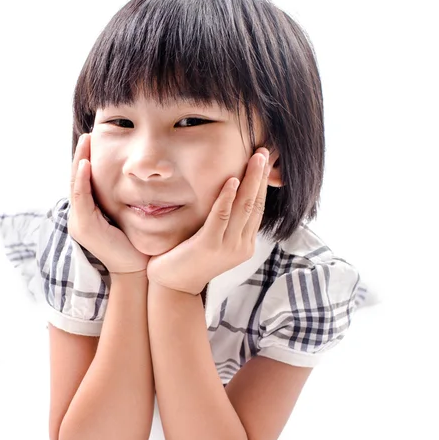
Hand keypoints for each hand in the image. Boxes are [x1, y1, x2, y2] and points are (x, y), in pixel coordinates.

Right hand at [67, 134, 149, 273]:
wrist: (137, 270)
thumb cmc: (137, 245)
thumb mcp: (129, 216)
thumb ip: (126, 201)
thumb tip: (136, 181)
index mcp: (89, 214)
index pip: (85, 183)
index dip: (87, 161)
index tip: (94, 141)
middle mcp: (80, 217)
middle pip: (77, 180)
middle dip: (82, 156)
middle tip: (88, 135)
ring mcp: (80, 222)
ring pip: (76, 186)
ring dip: (80, 162)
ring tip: (85, 142)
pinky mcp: (85, 227)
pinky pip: (81, 198)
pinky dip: (82, 180)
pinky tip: (86, 164)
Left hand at [146, 148, 270, 294]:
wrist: (172, 287)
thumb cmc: (189, 259)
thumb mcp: (213, 239)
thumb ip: (224, 222)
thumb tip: (231, 195)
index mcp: (244, 243)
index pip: (258, 208)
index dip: (262, 183)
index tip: (265, 161)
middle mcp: (241, 246)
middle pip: (255, 204)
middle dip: (261, 176)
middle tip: (265, 152)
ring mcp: (227, 247)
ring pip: (243, 208)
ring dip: (250, 180)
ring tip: (255, 158)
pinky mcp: (208, 246)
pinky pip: (220, 217)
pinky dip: (227, 197)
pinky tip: (231, 180)